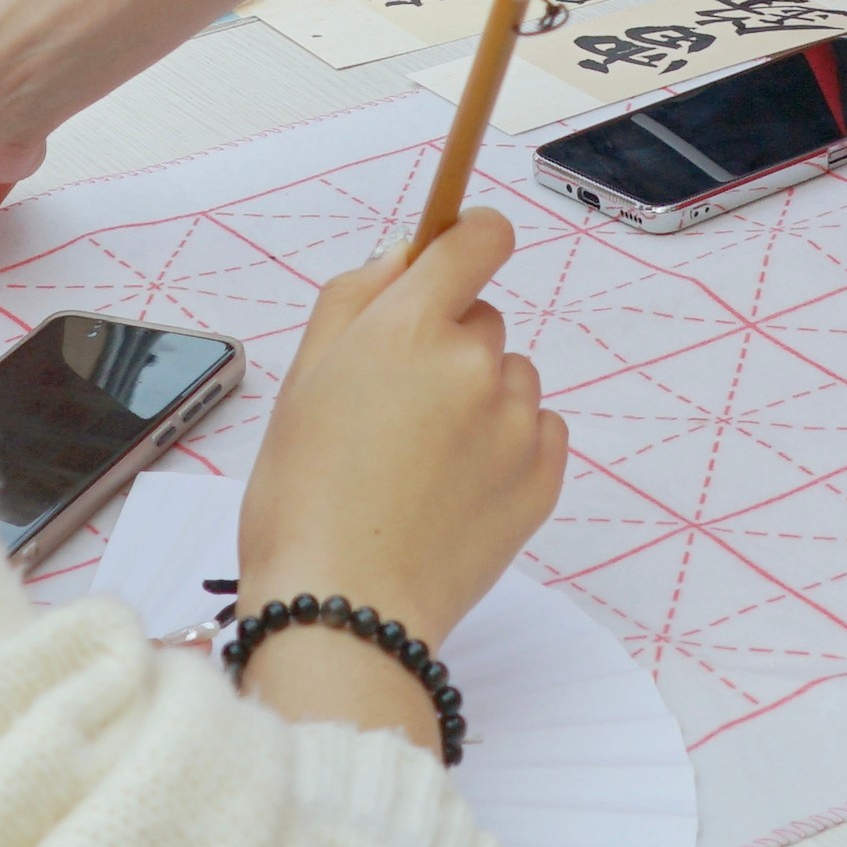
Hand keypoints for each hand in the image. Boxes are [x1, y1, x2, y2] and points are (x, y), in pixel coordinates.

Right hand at [238, 203, 565, 657]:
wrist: (343, 607)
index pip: (478, 238)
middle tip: (397, 409)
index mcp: (408, 328)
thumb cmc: (302, 497)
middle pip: (484, 318)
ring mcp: (516, 424)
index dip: (468, 241)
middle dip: (449, 345)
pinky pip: (540, 430)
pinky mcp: (544, 478)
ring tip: (423, 461)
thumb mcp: (302, 377)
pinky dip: (508, 448)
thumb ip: (356, 297)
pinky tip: (457, 487)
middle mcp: (474, 364)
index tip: (456, 259)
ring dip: (480, 400)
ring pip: (511, 377)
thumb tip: (407, 254)